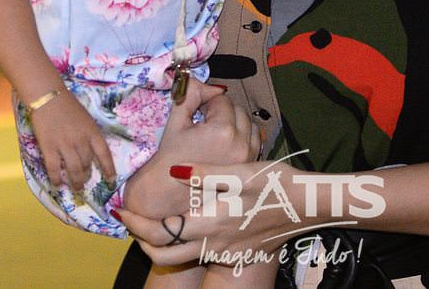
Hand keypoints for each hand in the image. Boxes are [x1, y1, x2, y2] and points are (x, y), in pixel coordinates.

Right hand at [29, 89, 115, 188]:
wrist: (48, 97)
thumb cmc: (68, 105)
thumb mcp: (87, 119)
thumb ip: (89, 135)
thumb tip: (91, 153)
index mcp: (92, 132)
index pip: (104, 155)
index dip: (109, 169)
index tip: (112, 181)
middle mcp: (80, 141)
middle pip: (87, 165)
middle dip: (87, 177)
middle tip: (84, 183)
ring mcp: (64, 145)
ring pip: (73, 170)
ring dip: (76, 182)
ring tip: (76, 188)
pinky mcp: (49, 148)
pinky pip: (54, 169)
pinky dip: (57, 179)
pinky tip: (58, 184)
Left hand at [118, 159, 303, 266]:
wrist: (307, 206)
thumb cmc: (276, 184)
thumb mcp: (242, 171)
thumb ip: (206, 174)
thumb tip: (175, 171)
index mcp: (211, 221)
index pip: (161, 232)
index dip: (136, 224)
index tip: (122, 211)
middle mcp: (214, 242)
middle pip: (164, 255)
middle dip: (141, 240)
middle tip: (130, 222)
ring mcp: (225, 250)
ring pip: (180, 259)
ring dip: (160, 245)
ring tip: (152, 224)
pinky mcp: (234, 251)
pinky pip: (201, 253)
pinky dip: (184, 243)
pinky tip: (189, 221)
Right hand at [120, 81, 260, 219]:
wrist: (166, 196)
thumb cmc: (169, 158)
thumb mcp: (176, 121)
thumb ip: (191, 94)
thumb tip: (207, 85)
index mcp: (222, 130)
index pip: (221, 99)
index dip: (206, 103)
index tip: (196, 114)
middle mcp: (240, 144)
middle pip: (238, 110)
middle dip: (221, 112)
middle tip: (203, 123)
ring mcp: (247, 158)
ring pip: (249, 124)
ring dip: (234, 123)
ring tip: (214, 134)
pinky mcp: (249, 168)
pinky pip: (253, 141)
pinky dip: (242, 137)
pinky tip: (224, 146)